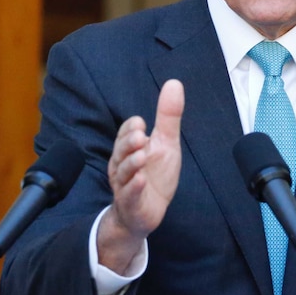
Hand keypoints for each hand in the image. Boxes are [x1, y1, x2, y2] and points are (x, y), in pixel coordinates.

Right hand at [98, 79, 184, 273]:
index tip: (142, 124)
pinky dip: (135, 188)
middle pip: (121, 150)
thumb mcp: (166, 143)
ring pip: (124, 173)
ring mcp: (125, 185)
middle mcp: (123, 165)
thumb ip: (168, 116)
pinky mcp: (131, 204)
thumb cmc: (155, 174)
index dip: (131, 128)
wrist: (147, 212)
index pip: (126, 133)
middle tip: (141, 136)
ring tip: (142, 156)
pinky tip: (141, 181)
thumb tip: (174, 83)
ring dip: (132, 164)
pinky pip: (129, 195)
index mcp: (130, 149)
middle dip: (129, 143)